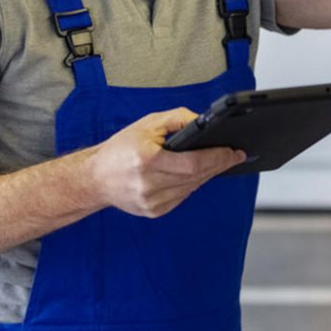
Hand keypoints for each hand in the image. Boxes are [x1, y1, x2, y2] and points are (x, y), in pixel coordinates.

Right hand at [85, 108, 246, 218]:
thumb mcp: (147, 124)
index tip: (233, 151)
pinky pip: (181, 197)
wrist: (95, 178)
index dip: (217, 158)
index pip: (192, 163)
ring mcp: (150, 201)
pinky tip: (197, 175)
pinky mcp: (152, 211)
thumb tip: (203, 122)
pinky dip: (191, 185)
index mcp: (146, 160)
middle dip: (218, 165)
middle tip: (234, 156)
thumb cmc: (120, 148)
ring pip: (191, 188)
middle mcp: (148, 184)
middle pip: (196, 177)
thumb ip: (177, 118)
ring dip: (207, 175)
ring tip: (220, 162)